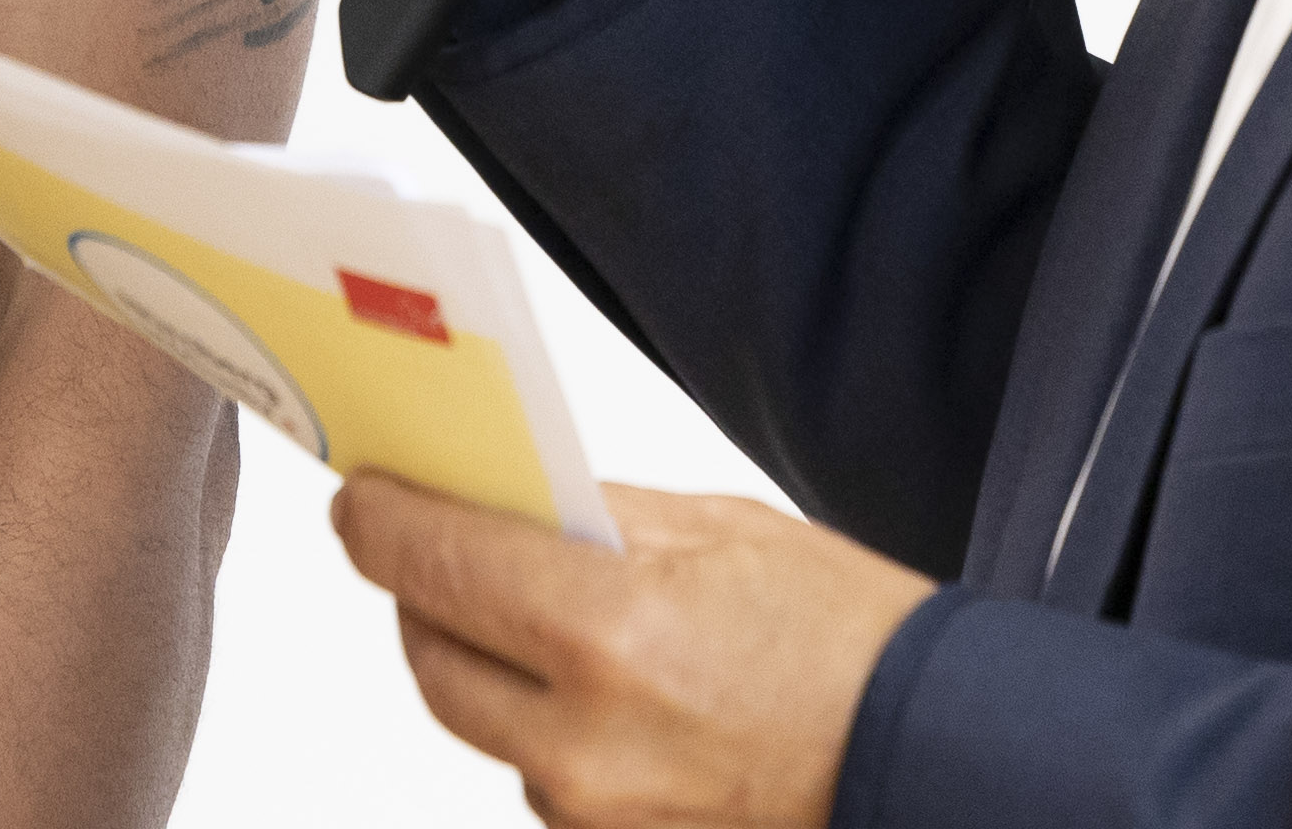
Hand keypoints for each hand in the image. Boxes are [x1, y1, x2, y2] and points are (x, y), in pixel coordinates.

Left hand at [330, 473, 928, 827]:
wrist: (926, 751)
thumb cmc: (847, 638)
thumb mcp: (717, 529)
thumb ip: (592, 517)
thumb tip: (498, 497)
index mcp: (607, 630)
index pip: (429, 561)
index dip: (380, 518)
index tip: (365, 494)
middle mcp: (579, 738)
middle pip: (430, 650)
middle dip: (424, 588)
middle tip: (443, 537)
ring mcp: (589, 810)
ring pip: (476, 718)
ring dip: (485, 658)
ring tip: (536, 608)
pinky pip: (530, 771)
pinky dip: (538, 721)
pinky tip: (592, 680)